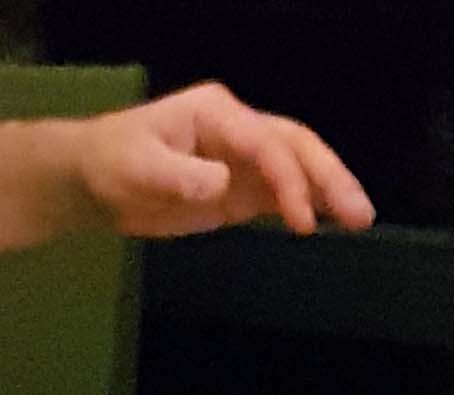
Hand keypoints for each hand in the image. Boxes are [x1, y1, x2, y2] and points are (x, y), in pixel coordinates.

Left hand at [75, 83, 373, 239]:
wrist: (94, 180)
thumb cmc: (112, 162)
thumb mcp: (139, 167)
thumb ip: (179, 176)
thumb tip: (219, 185)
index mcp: (218, 114)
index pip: (266, 144)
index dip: (288, 181)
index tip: (301, 220)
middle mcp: (238, 130)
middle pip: (296, 147)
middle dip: (329, 178)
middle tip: (359, 213)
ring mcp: (241, 159)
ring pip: (296, 168)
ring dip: (328, 191)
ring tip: (360, 219)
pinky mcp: (238, 189)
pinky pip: (280, 194)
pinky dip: (307, 205)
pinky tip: (330, 222)